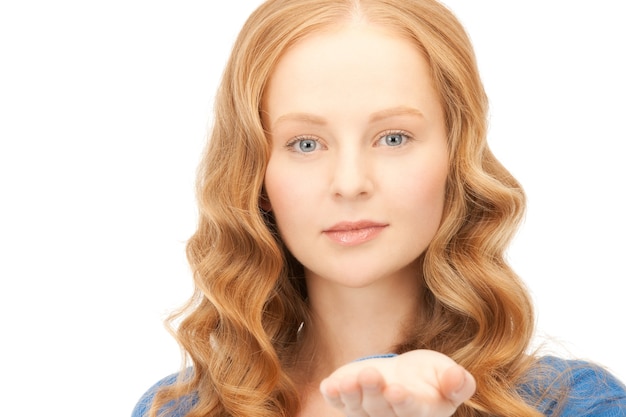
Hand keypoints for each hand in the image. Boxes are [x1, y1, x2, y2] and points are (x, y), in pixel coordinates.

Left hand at [319, 349, 475, 416]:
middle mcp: (390, 416)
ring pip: (357, 407)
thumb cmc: (430, 377)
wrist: (404, 376)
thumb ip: (457, 382)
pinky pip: (338, 402)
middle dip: (374, 392)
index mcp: (419, 412)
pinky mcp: (348, 400)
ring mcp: (366, 410)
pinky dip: (333, 395)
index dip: (403, 402)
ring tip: (350, 379)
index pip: (411, 411)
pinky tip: (329, 386)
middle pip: (380, 408)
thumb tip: (458, 379)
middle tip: (371, 374)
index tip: (396, 390)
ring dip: (352, 393)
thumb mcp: (447, 374)